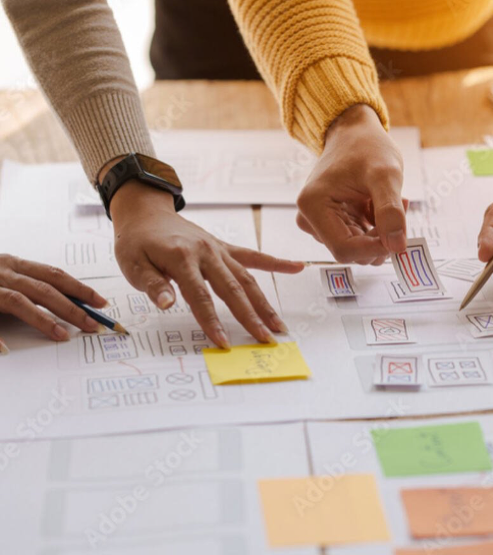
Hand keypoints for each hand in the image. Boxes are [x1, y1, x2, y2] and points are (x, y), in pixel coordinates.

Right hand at [0, 254, 106, 339]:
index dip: (80, 289)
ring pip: (18, 301)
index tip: (101, 303)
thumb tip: (67, 304)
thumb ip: (30, 286)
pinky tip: (6, 349)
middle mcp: (3, 272)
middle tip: (92, 324)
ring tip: (62, 335)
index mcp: (15, 265)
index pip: (54, 275)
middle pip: (44, 289)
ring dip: (43, 320)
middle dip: (72, 308)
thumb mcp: (6, 276)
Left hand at [108, 180, 303, 348]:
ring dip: (264, 303)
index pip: (200, 296)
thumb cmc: (136, 241)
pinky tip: (297, 267)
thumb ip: (152, 284)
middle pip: (233, 289)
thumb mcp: (132, 264)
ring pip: (247, 279)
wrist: (145, 212)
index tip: (224, 342)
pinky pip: (254, 256)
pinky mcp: (225, 248)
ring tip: (278, 325)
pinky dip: (276, 263)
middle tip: (266, 339)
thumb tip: (167, 304)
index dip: (212, 321)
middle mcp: (206, 252)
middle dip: (251, 317)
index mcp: (182, 257)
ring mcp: (219, 250)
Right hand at [296, 104, 406, 264]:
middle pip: (351, 252)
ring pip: (358, 248)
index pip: (344, 250)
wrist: (355, 133)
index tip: (399, 237)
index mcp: (313, 206)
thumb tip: (397, 248)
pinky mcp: (332, 223)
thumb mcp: (385, 175)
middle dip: (380, 238)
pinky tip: (382, 205)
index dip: (375, 250)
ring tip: (393, 201)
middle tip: (401, 208)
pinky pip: (359, 240)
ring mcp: (320, 223)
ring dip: (381, 232)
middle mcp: (309, 219)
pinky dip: (377, 228)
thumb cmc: (367, 147)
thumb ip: (390, 211)